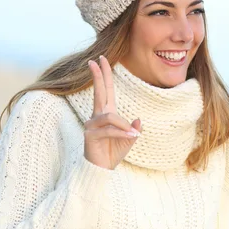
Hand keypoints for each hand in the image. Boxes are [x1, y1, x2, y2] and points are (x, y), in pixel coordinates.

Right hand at [84, 55, 141, 169]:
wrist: (102, 170)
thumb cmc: (113, 153)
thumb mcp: (129, 139)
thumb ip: (133, 129)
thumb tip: (138, 120)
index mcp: (107, 114)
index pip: (106, 90)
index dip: (104, 75)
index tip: (101, 60)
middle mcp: (97, 116)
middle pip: (99, 92)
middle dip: (99, 75)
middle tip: (95, 59)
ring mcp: (92, 125)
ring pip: (110, 116)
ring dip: (124, 126)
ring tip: (133, 136)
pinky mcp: (90, 135)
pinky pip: (110, 130)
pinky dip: (122, 133)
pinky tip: (131, 138)